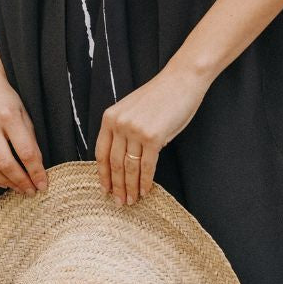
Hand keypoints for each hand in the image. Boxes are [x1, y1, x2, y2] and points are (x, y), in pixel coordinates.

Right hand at [0, 36, 47, 194]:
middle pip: (5, 164)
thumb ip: (29, 139)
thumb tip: (36, 169)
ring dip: (5, 183)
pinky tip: (0, 181)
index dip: (36, 172)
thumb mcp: (24, 112)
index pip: (26, 152)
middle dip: (21, 182)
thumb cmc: (5, 96)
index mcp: (8, 115)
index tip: (43, 184)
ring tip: (17, 188)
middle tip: (31, 191)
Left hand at [94, 67, 207, 205]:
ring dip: (130, 187)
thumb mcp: (133, 111)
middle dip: (116, 186)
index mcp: (110, 117)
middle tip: (118, 202)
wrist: (181, 81)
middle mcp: (119, 124)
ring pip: (129, 167)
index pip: (101, 153)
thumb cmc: (160, 96)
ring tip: (131, 201)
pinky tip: (145, 191)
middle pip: (114, 163)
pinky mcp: (153, 137)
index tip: (104, 189)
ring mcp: (135, 131)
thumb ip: (126, 132)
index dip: (102, 174)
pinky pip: (147, 166)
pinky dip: (145, 181)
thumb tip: (128, 160)